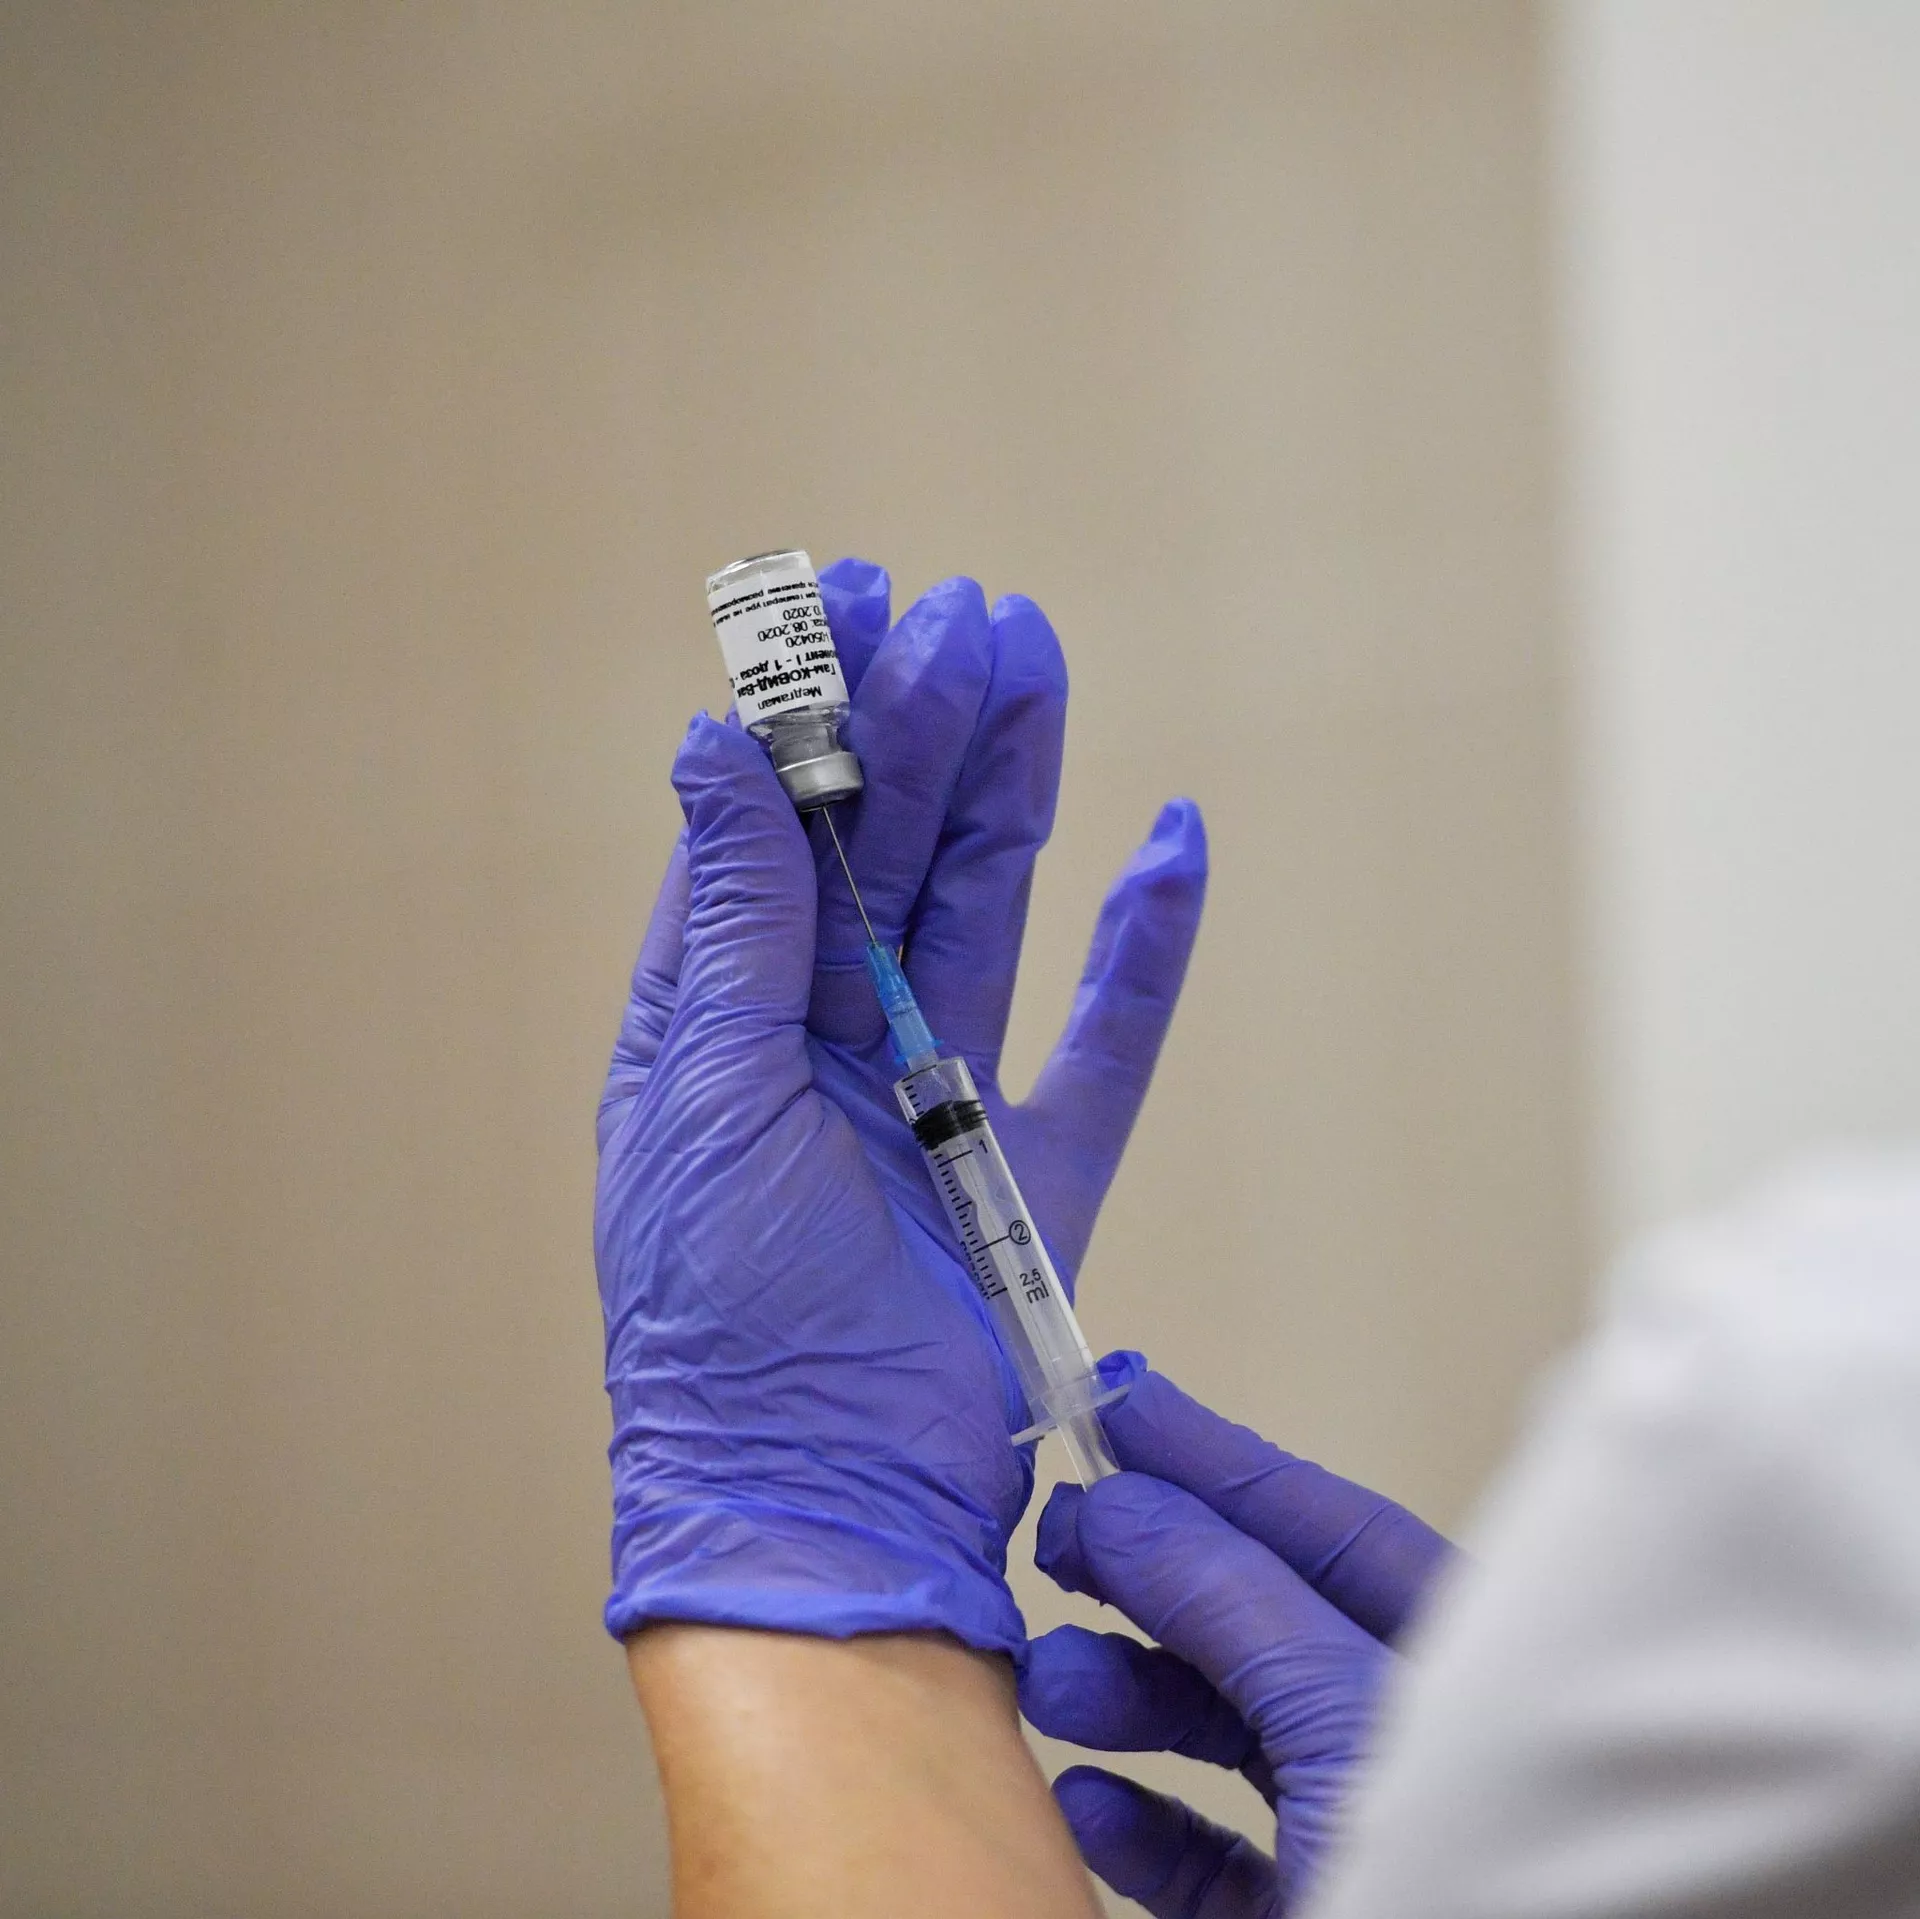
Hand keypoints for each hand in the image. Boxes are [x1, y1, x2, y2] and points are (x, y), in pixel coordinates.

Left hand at [596, 559, 1206, 1656]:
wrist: (819, 1498)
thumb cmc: (721, 1313)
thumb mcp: (705, 1091)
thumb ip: (732, 916)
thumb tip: (714, 740)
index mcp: (723, 1021)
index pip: (766, 834)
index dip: (808, 719)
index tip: (846, 604)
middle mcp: (828, 1043)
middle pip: (884, 852)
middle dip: (923, 729)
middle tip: (970, 615)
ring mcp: (940, 1099)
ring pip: (987, 909)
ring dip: (1014, 790)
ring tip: (1038, 666)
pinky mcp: (1038, 1171)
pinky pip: (1109, 1040)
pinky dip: (1144, 950)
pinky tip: (1171, 844)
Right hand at [1021, 1357, 1452, 1914]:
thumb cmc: (1469, 1872)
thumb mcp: (1339, 1717)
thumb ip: (1232, 1600)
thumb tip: (1131, 1503)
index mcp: (1459, 1663)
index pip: (1321, 1525)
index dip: (1213, 1456)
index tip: (1116, 1401)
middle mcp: (1407, 1734)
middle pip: (1261, 1619)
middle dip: (1152, 1575)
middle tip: (1059, 1535)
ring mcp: (1361, 1830)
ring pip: (1228, 1733)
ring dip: (1128, 1697)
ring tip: (1052, 1678)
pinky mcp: (1312, 1914)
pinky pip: (1212, 1856)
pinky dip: (1143, 1825)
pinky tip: (1088, 1801)